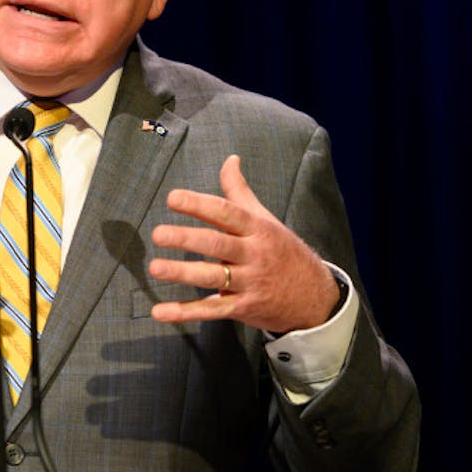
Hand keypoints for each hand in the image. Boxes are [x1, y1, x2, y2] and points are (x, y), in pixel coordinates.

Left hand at [149, 154, 339, 332]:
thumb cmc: (283, 251)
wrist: (316, 297)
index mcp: (257, 229)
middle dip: (187, 238)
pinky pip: (212, 310)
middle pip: (217, 244)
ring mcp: (249, 283)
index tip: (173, 198)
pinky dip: (185, 312)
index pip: (226, 213)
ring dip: (183, 273)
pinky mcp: (244, 308)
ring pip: (213, 277)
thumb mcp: (266, 220)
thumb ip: (240, 192)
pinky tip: (160, 311)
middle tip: (158, 234)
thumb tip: (230, 159)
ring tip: (155, 268)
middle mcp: (253, 254)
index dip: (199, 204)